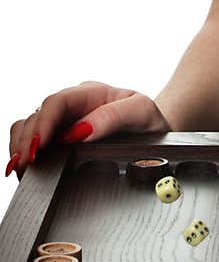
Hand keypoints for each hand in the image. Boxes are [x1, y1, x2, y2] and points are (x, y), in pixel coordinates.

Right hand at [6, 81, 170, 180]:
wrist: (155, 133)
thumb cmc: (149, 121)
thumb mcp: (141, 113)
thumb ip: (112, 118)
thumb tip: (80, 131)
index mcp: (92, 93)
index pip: (58, 101)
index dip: (44, 122)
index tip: (38, 145)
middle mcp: (74, 105)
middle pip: (38, 115)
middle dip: (27, 140)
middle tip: (26, 165)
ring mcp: (64, 121)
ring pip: (29, 126)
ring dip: (21, 146)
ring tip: (23, 168)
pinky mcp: (59, 137)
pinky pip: (32, 140)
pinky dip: (24, 152)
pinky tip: (27, 167)